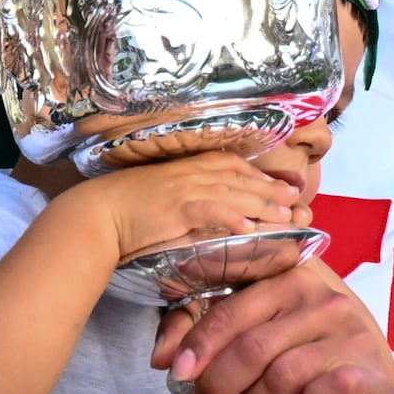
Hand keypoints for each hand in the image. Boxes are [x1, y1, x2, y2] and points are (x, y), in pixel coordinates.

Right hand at [61, 153, 296, 263]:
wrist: (97, 214)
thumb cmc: (125, 209)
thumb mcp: (161, 196)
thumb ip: (186, 200)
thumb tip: (206, 213)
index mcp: (187, 167)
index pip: (232, 165)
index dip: (260, 175)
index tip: (283, 185)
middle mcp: (190, 173)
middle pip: (240, 177)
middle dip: (271, 189)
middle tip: (297, 200)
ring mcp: (185, 188)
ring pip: (234, 192)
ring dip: (262, 203)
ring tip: (286, 216)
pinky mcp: (177, 207)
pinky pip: (211, 209)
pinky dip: (232, 216)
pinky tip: (250, 228)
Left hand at [151, 260, 393, 393]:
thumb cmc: (306, 369)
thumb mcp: (258, 343)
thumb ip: (211, 336)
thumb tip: (162, 355)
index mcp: (289, 275)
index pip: (232, 302)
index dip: (198, 336)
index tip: (174, 368)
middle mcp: (322, 294)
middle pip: (251, 342)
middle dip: (218, 382)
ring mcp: (349, 329)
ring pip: (279, 372)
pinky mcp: (367, 368)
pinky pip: (317, 393)